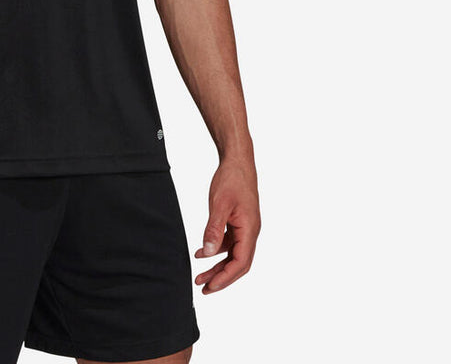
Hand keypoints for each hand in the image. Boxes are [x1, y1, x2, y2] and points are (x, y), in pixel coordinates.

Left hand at [194, 156, 259, 293]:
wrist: (237, 160)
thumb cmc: (231, 179)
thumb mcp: (219, 204)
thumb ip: (213, 229)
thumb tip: (207, 254)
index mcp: (250, 229)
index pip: (241, 262)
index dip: (226, 277)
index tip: (210, 286)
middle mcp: (250, 231)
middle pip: (238, 263)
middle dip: (221, 277)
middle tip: (203, 288)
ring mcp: (245, 227)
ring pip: (233, 254)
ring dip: (217, 266)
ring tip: (200, 277)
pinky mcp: (238, 221)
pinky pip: (229, 242)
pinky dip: (216, 250)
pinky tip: (201, 253)